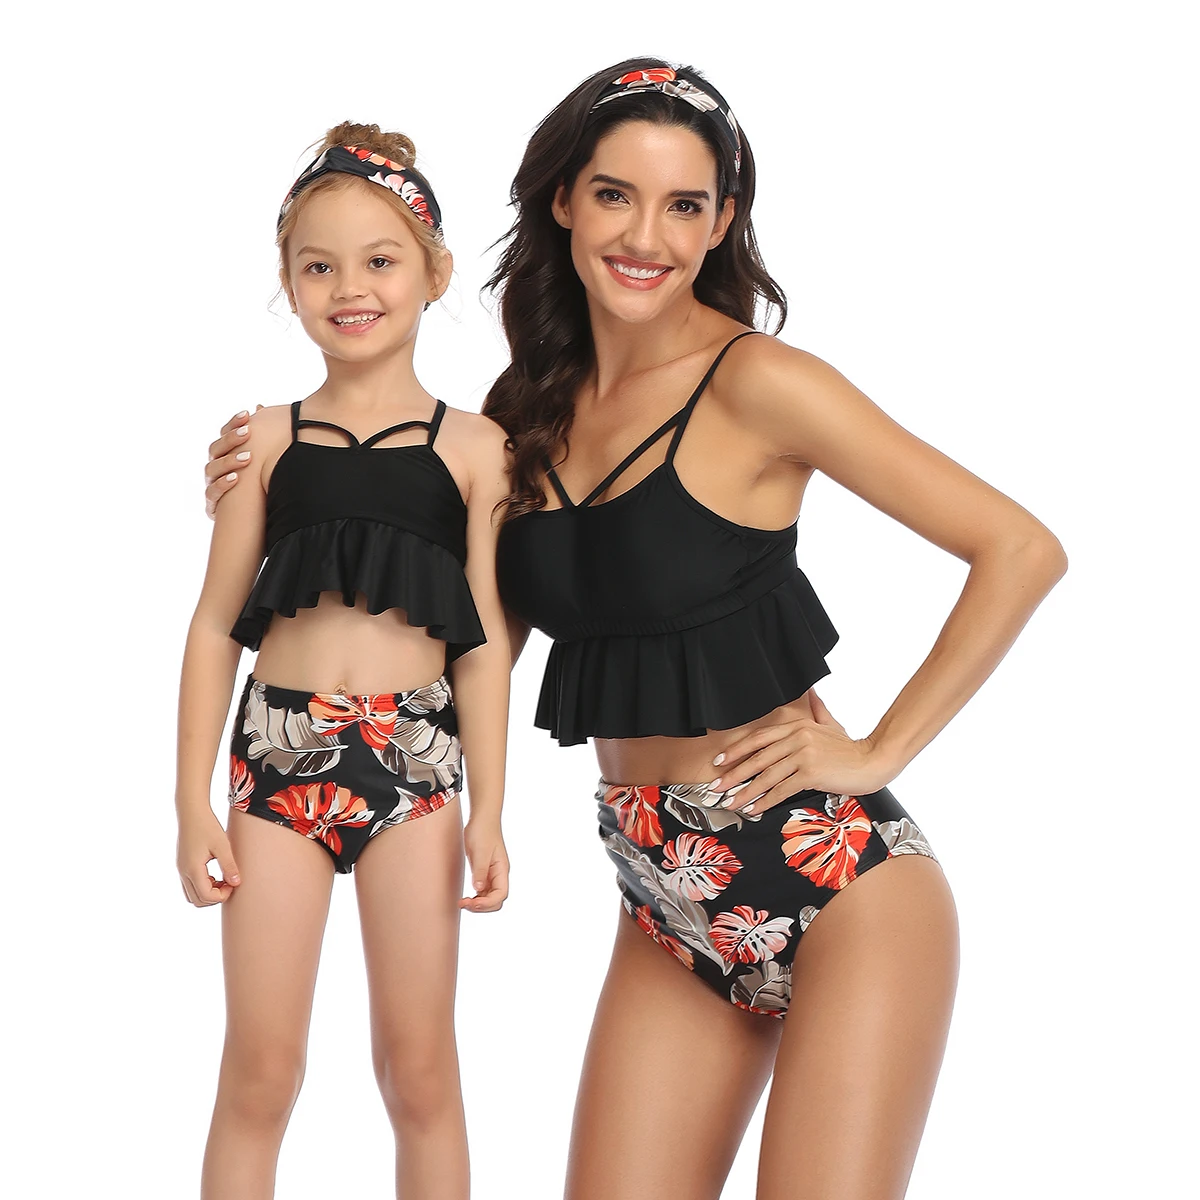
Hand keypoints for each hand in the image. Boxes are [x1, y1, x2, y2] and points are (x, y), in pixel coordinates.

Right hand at [177, 812, 241, 905]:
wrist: (192, 812)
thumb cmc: (207, 826)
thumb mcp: (223, 845)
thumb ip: (229, 865)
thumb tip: (236, 883)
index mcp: (193, 869)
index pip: (206, 896)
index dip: (222, 895)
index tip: (233, 883)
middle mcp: (184, 872)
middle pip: (197, 901)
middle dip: (215, 897)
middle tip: (229, 883)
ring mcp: (181, 870)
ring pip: (192, 895)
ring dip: (208, 893)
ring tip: (223, 879)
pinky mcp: (182, 865)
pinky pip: (190, 886)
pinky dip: (203, 886)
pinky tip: (215, 875)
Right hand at [204, 407, 261, 517]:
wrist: (253, 522)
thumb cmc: (256, 487)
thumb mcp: (260, 462)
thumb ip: (259, 436)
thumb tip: (260, 406)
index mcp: (224, 457)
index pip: (224, 435)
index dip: (233, 424)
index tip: (247, 414)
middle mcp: (215, 469)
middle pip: (216, 449)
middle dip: (232, 439)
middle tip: (249, 432)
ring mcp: (212, 486)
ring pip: (212, 469)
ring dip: (229, 461)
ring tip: (247, 457)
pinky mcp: (213, 506)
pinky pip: (213, 493)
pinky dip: (223, 485)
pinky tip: (235, 478)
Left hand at [460, 820, 508, 912]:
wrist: (482, 818)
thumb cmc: (483, 831)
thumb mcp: (480, 852)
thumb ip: (480, 871)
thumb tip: (478, 889)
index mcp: (502, 870)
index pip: (501, 894)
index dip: (487, 903)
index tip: (472, 902)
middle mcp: (499, 875)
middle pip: (496, 900)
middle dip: (481, 906)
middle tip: (464, 903)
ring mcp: (492, 874)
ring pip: (489, 897)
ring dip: (477, 904)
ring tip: (462, 902)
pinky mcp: (484, 872)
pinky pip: (482, 891)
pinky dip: (475, 897)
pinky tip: (466, 896)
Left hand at [710, 692, 896, 814]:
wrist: (873, 760)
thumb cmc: (850, 748)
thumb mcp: (830, 724)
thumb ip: (816, 709)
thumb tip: (811, 692)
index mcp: (797, 726)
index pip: (759, 738)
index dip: (737, 750)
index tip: (720, 761)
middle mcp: (797, 737)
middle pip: (757, 757)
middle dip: (733, 774)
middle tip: (716, 786)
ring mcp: (803, 755)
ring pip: (766, 775)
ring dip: (745, 792)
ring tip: (731, 803)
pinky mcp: (811, 773)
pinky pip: (781, 789)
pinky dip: (765, 800)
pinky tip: (754, 809)